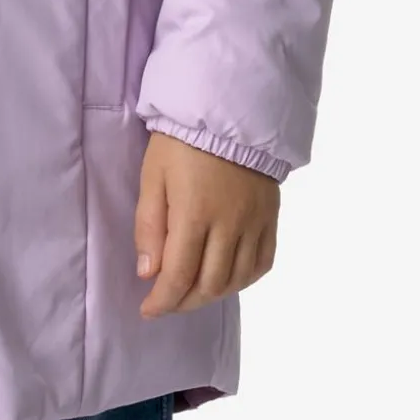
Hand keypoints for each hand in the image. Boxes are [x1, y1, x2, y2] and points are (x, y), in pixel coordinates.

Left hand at [134, 130, 277, 318]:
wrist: (228, 108)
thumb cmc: (181, 140)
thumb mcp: (153, 175)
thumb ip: (149, 225)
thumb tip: (148, 273)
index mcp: (194, 214)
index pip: (179, 276)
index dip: (163, 301)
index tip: (148, 311)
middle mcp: (229, 225)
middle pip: (210, 285)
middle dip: (184, 302)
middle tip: (167, 301)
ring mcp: (254, 223)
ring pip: (237, 280)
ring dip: (212, 294)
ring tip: (193, 291)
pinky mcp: (271, 217)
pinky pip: (263, 263)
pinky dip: (244, 279)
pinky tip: (228, 278)